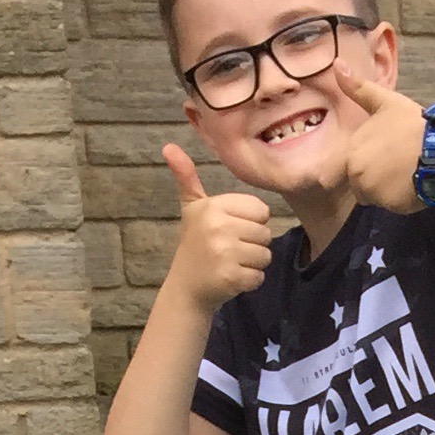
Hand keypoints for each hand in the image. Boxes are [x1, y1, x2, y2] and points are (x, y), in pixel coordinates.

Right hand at [161, 142, 277, 311]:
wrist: (186, 287)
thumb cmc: (195, 244)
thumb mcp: (192, 208)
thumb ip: (187, 178)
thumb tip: (169, 146)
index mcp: (214, 206)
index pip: (260, 210)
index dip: (252, 222)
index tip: (232, 230)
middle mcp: (219, 227)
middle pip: (265, 233)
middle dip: (254, 244)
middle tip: (231, 250)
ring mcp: (225, 253)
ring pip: (265, 255)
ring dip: (254, 263)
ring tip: (232, 263)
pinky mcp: (232, 277)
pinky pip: (259, 277)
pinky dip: (250, 281)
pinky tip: (233, 278)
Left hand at [320, 65, 433, 217]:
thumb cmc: (412, 124)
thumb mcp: (385, 101)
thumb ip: (358, 89)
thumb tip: (336, 64)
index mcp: (353, 151)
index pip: (353, 166)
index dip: (371, 160)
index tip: (388, 153)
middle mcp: (357, 174)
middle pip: (362, 185)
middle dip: (378, 178)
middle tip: (399, 164)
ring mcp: (374, 193)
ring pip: (377, 197)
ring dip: (388, 190)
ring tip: (407, 173)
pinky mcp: (391, 207)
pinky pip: (392, 207)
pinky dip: (402, 200)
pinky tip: (414, 184)